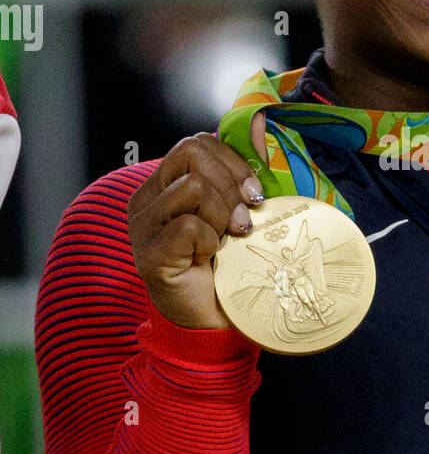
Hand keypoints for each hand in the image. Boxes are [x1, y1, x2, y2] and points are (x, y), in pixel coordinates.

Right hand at [128, 113, 266, 328]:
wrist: (215, 323)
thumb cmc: (228, 268)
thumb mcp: (238, 214)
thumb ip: (241, 178)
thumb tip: (260, 130)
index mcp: (165, 185)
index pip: (197, 143)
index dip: (233, 163)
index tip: (253, 196)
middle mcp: (147, 200)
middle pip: (192, 152)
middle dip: (229, 184)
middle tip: (241, 223)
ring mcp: (143, 226)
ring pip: (194, 186)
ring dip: (221, 216)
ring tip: (224, 243)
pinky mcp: (149, 253)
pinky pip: (189, 225)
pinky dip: (209, 242)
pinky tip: (207, 259)